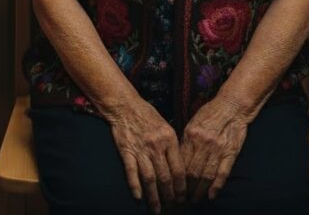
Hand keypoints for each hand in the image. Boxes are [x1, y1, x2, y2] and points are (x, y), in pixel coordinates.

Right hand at [108, 96, 185, 213]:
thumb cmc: (146, 114)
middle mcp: (156, 146)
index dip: (181, 187)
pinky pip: (131, 172)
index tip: (183, 197)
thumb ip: (173, 144)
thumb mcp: (165, 125)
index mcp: (169, 138)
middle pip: (165, 177)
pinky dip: (135, 186)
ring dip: (154, 196)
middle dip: (170, 195)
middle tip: (172, 206)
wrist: (124, 104)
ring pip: (150, 178)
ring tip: (157, 209)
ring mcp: (140, 149)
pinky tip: (138, 197)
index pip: (178, 169)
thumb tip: (180, 166)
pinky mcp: (126, 150)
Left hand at [180, 95, 249, 202]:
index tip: (172, 186)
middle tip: (182, 198)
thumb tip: (176, 157)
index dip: (176, 176)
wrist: (232, 106)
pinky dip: (216, 186)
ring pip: (206, 175)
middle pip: (192, 171)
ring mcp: (217, 149)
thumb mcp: (193, 123)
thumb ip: (186, 140)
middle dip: (186, 188)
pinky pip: (222, 173)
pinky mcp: (230, 153)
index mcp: (191, 135)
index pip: (181, 161)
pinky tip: (211, 196)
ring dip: (199, 190)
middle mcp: (203, 143)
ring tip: (195, 200)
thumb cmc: (210, 113)